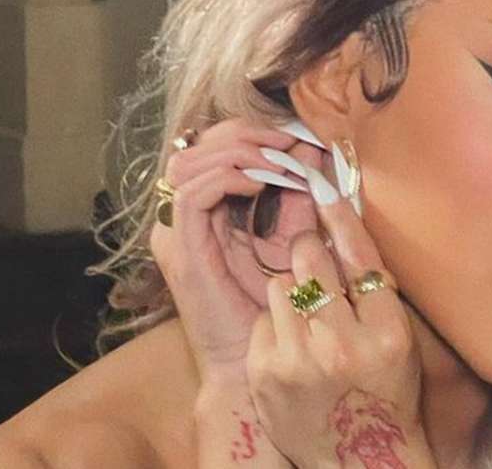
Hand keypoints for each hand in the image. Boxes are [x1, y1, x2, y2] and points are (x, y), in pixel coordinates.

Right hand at [148, 118, 300, 382]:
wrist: (256, 359)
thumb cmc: (277, 303)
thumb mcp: (293, 236)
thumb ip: (299, 195)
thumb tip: (315, 148)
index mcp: (207, 209)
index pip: (213, 146)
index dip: (252, 132)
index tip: (297, 137)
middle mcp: (183, 215)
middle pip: (197, 145)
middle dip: (247, 135)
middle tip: (289, 143)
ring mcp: (176, 231)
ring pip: (189, 162)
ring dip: (239, 153)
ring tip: (279, 162)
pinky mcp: (181, 249)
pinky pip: (192, 194)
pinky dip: (228, 178)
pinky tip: (261, 184)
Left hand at [246, 159, 433, 468]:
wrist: (359, 459)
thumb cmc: (386, 391)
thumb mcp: (398, 339)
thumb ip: (375, 289)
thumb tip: (342, 227)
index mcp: (386, 333)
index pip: (359, 257)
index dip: (339, 217)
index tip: (322, 186)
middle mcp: (341, 346)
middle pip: (310, 262)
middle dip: (309, 253)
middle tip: (314, 262)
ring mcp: (297, 362)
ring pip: (280, 286)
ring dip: (292, 291)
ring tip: (308, 318)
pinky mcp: (265, 375)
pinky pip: (264, 319)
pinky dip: (276, 325)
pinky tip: (293, 346)